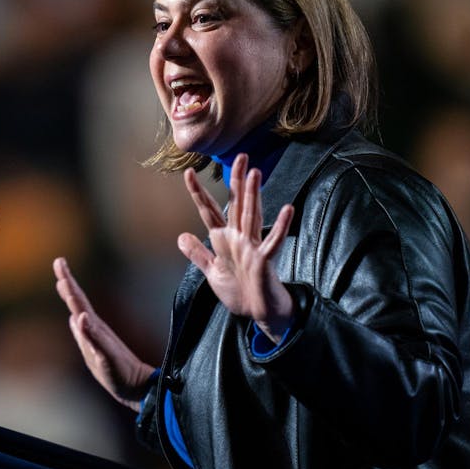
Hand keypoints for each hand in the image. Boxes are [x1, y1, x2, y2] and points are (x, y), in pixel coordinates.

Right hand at [53, 257, 155, 410]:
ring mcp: (96, 337)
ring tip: (62, 283)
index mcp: (94, 327)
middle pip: (78, 301)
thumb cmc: (121, 375)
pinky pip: (83, 329)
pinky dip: (77, 319)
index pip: (78, 299)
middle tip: (59, 263)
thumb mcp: (105, 358)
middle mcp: (94, 328)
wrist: (137, 387)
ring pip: (80, 311)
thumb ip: (91, 337)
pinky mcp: (97, 348)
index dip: (68, 281)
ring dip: (71, 296)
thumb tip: (78, 316)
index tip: (60, 262)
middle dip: (67, 282)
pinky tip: (74, 317)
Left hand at [177, 153, 294, 341]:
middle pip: (236, 204)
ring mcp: (252, 247)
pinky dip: (281, 227)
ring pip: (252, 216)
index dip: (199, 193)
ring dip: (253, 196)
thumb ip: (198, 254)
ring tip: (255, 173)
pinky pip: (272, 242)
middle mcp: (239, 238)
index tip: (188, 173)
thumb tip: (181, 237)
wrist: (258, 312)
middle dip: (236, 181)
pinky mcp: (264, 261)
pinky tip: (288, 210)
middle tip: (240, 156)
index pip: (210, 211)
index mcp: (225, 240)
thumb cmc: (239, 292)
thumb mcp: (212, 272)